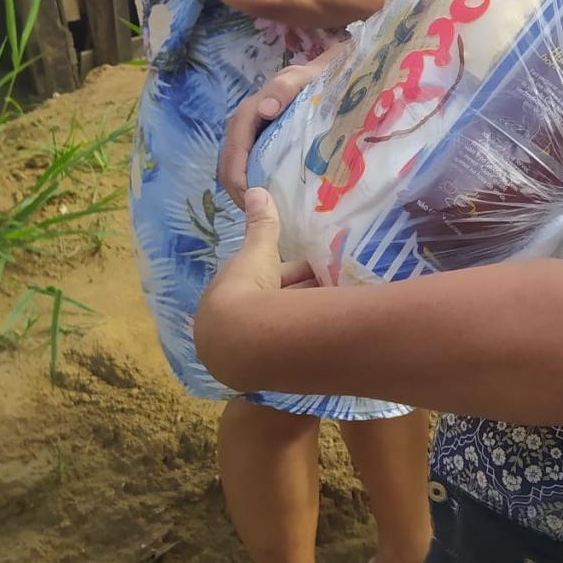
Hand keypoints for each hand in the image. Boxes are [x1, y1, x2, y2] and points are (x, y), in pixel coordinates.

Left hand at [194, 188, 318, 385]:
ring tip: (337, 308)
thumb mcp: (257, 251)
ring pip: (280, 327)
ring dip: (305, 316)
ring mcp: (243, 350)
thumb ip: (260, 224)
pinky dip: (305, 338)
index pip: (261, 279)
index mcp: (225, 294)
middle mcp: (231, 324)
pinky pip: (287, 348)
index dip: (287, 272)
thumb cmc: (246, 290)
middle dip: (300, 295)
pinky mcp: (259, 371)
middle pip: (272, 304)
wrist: (244, 340)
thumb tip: (255, 190)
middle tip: (332, 286)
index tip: (315, 269)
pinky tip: (326, 334)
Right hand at [218, 60, 322, 208]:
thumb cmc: (312, 79)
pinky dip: (251, 185)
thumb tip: (265, 109)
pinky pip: (246, 167)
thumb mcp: (300, 79)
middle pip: (229, 164)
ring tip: (262, 214)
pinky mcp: (257, 144)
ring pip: (235, 169)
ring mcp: (249, 136)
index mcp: (249, 112)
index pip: (234, 149)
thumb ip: (283, 89)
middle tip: (258, 216)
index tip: (253, 199)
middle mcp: (243, 126)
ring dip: (243, 192)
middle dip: (238, 191)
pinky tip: (267, 201)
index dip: (239, 177)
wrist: (321, 76)